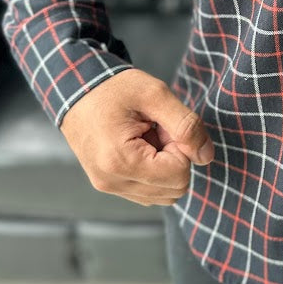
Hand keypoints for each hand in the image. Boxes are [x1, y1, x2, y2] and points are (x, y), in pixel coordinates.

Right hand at [60, 68, 213, 206]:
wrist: (76, 88)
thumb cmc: (113, 88)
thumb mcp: (155, 94)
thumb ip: (186, 125)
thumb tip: (206, 157)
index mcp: (120, 162)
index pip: (179, 174)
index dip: (182, 147)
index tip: (163, 125)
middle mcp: (111, 182)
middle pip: (174, 189)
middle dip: (175, 158)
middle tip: (156, 129)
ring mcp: (108, 186)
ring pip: (163, 195)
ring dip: (165, 166)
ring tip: (147, 137)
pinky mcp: (109, 185)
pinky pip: (148, 192)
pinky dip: (154, 172)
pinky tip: (140, 146)